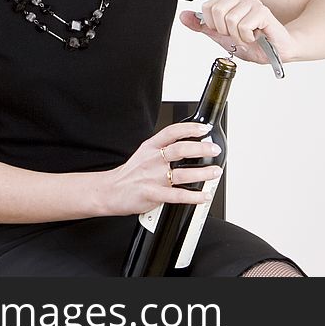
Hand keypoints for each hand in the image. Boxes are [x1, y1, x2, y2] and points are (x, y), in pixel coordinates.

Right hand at [104, 122, 222, 215]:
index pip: (172, 132)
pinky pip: (176, 196)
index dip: (189, 128)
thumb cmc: (129, 174)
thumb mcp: (144, 154)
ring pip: (182, 174)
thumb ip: (163, 150)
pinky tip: (203, 196)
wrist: (109, 191)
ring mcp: (152, 178)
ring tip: (215, 172)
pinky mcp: (152, 194)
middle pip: (180, 150)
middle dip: (201, 149)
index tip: (203, 129)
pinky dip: (193, 197)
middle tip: (214, 150)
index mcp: (150, 147)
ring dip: (203, 173)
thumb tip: (188, 147)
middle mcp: (153, 160)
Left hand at [179, 0, 295, 63]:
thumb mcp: (221, 37)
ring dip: (238, 36)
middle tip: (238, 35)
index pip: (207, 8)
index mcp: (230, 0)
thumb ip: (202, 26)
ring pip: (230, 20)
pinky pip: (243, 26)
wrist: (276, 52)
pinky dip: (247, 38)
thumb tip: (183, 16)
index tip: (227, 32)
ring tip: (249, 37)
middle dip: (225, 31)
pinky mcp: (263, 11)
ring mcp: (253, 2)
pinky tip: (257, 36)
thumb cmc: (254, 44)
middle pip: (216, 12)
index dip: (214, 26)